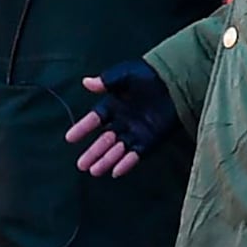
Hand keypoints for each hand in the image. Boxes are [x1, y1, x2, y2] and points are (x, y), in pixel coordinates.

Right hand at [65, 63, 181, 180]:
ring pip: (117, 150)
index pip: (95, 119)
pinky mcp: (150, 141)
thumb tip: (86, 82)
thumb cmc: (150, 75)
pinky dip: (126, 162)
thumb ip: (107, 81)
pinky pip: (136, 154)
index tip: (69, 138)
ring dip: (106, 160)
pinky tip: (116, 171)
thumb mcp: (127, 74)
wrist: (176, 82)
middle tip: (80, 165)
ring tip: (94, 171)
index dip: (83, 128)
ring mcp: (136, 132)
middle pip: (104, 140)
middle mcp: (122, 121)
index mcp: (114, 105)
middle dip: (93, 152)